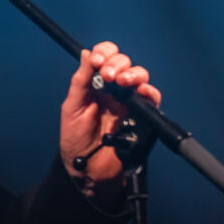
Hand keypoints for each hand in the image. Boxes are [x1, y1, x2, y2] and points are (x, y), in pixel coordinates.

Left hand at [60, 41, 160, 194]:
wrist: (88, 170)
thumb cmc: (76, 141)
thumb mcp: (72, 107)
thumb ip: (80, 80)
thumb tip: (87, 53)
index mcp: (95, 84)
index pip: (105, 58)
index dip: (104, 53)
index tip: (98, 61)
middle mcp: (114, 89)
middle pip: (124, 63)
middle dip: (116, 63)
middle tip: (107, 76)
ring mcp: (129, 101)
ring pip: (139, 76)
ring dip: (133, 73)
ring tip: (122, 81)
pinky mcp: (143, 116)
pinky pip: (152, 98)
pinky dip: (148, 91)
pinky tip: (139, 91)